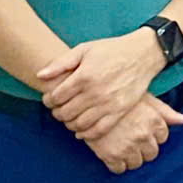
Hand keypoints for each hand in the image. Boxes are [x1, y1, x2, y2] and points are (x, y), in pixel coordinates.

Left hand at [38, 29, 167, 139]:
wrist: (143, 54)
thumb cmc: (112, 50)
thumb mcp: (85, 49)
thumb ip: (61, 63)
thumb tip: (39, 75)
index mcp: (84, 76)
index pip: (56, 97)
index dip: (48, 100)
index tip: (50, 99)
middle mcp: (95, 92)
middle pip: (65, 113)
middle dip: (57, 113)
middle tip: (57, 109)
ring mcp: (108, 104)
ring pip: (79, 124)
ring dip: (69, 124)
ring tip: (69, 117)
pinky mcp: (120, 111)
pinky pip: (98, 130)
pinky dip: (86, 134)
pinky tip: (81, 129)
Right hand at [82, 90, 182, 174]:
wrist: (88, 100)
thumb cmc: (118, 96)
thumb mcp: (144, 98)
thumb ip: (165, 111)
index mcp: (154, 121)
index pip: (162, 138)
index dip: (152, 135)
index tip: (142, 131)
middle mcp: (144, 135)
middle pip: (151, 153)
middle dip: (143, 149)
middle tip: (132, 141)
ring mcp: (128, 146)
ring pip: (136, 163)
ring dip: (130, 158)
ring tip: (121, 147)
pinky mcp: (110, 155)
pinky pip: (119, 169)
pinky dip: (116, 165)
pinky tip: (111, 154)